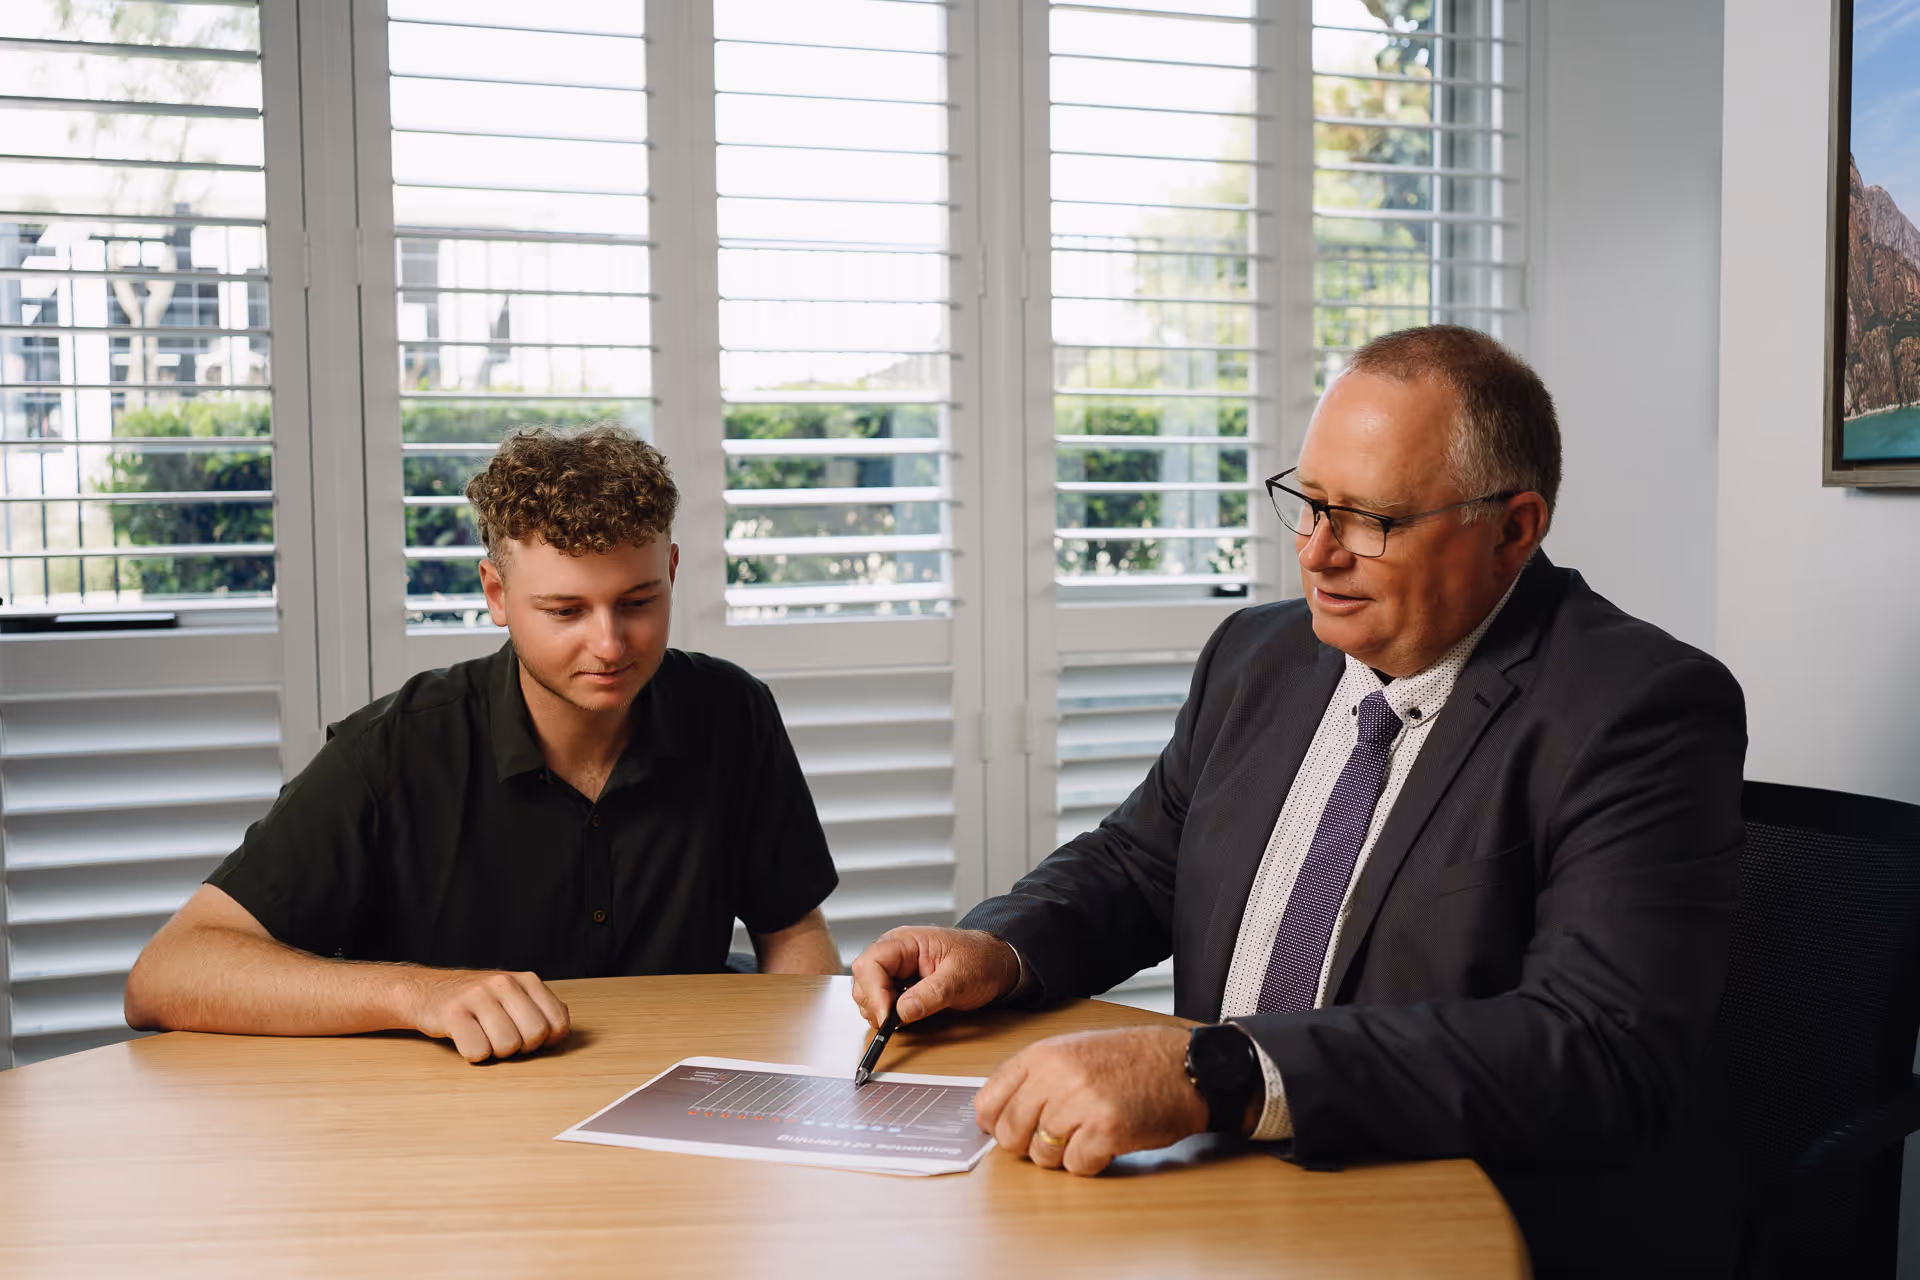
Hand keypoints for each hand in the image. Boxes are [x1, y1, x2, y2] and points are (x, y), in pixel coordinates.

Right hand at [403, 969, 571, 1062]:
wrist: (427, 992)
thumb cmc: (477, 1002)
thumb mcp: (515, 997)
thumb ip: (541, 1009)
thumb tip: (560, 1031)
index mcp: (527, 980)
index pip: (558, 1022)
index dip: (546, 1040)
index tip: (528, 1038)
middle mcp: (505, 983)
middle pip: (535, 1035)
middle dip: (521, 1047)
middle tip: (502, 1039)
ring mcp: (479, 995)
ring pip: (507, 1045)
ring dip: (495, 1052)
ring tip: (482, 1037)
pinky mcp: (453, 1012)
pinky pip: (477, 1051)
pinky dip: (473, 1054)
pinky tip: (465, 1039)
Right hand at [849, 926, 1020, 1027]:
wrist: (995, 963)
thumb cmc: (981, 960)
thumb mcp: (960, 978)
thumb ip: (931, 994)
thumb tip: (902, 1012)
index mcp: (905, 942)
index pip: (871, 964)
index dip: (874, 993)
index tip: (886, 1017)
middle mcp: (894, 953)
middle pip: (863, 980)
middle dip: (875, 1004)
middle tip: (896, 1023)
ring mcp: (895, 970)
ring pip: (867, 993)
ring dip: (880, 1011)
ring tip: (907, 1018)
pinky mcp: (899, 985)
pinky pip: (880, 1001)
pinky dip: (887, 1014)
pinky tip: (907, 1017)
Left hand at [973, 1026, 1207, 1174]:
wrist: (1183, 1066)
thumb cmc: (1131, 1062)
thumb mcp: (1072, 1052)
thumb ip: (1032, 1079)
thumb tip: (993, 1117)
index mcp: (1041, 1055)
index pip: (988, 1103)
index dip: (997, 1125)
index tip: (1014, 1130)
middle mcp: (1055, 1076)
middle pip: (1010, 1135)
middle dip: (1030, 1145)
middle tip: (1059, 1136)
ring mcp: (1080, 1103)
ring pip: (1041, 1156)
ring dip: (1063, 1155)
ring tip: (1089, 1133)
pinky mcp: (1105, 1130)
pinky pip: (1076, 1166)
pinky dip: (1091, 1163)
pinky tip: (1108, 1142)